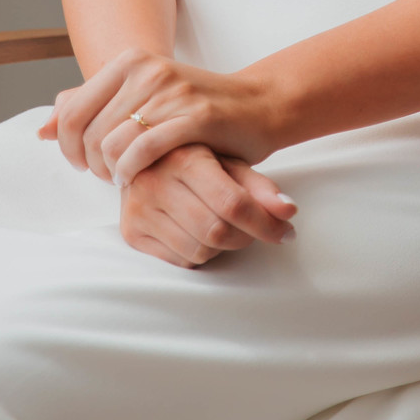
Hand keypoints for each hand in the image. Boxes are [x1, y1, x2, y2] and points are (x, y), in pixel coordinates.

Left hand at [37, 46, 283, 186]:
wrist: (257, 106)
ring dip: (112, 171)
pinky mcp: (195, 115)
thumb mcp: (140, 98)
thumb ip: (90, 108)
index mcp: (130, 59)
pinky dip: (132, 171)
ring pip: (113, 143)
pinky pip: (144, 149)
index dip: (69, 146)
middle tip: (108, 176)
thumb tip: (42, 130)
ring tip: (124, 179)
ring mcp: (172, 90)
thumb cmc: (195, 109)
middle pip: (90, 131)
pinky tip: (137, 179)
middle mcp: (147, 68)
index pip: (73, 109)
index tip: (83, 164)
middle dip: (92, 164)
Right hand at [118, 143, 295, 266]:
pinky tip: (197, 231)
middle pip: (217, 231)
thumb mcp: (229, 162)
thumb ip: (259, 187)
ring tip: (222, 224)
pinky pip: (179, 262)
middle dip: (246, 236)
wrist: (145, 159)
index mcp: (184, 157)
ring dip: (222, 246)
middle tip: (255, 228)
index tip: (286, 232)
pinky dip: (198, 253)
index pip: (232, 203)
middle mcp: (155, 182)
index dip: (265, 223)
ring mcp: (138, 209)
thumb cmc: (197, 159)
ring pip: (199, 250)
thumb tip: (288, 211)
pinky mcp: (130, 233)